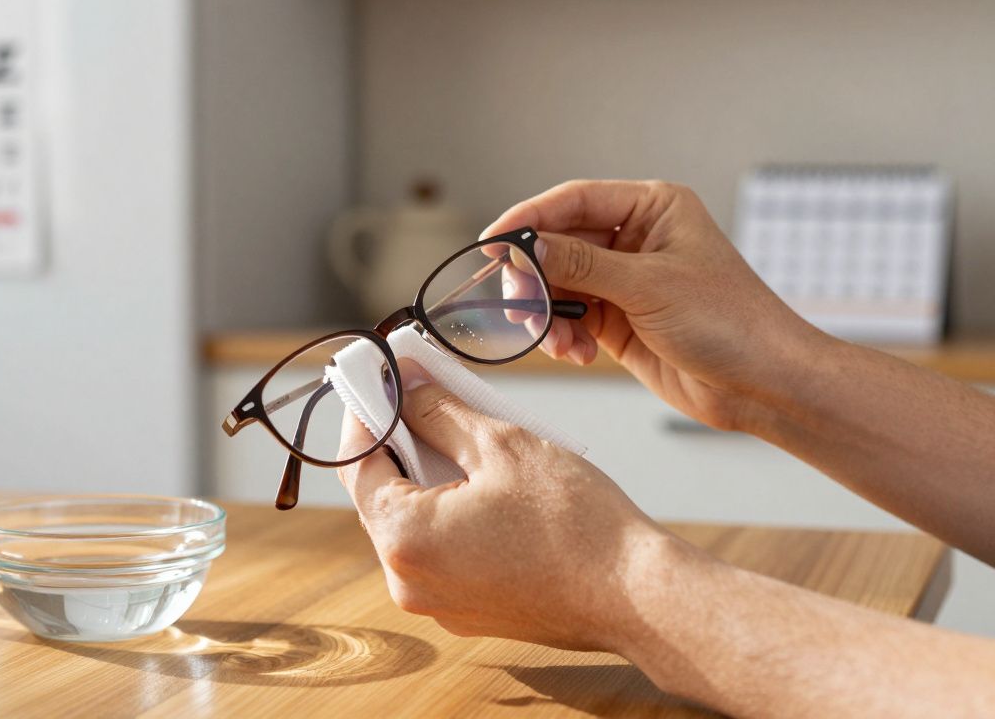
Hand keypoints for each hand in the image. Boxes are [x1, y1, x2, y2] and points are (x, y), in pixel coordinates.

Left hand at [336, 361, 692, 651]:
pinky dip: (449, 514)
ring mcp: (437, 604)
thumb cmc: (576, 523)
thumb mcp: (501, 443)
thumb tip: (405, 386)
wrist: (637, 597)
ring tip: (459, 434)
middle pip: (381, 497)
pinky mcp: (467, 612)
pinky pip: (440, 552)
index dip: (366, 415)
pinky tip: (482, 483)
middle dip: (398, 443)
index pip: (358, 465)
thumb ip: (439, 411)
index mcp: (405, 540)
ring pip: (412, 525)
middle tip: (420, 396)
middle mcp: (407, 582)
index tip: (377, 382)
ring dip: (426, 478)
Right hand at [485, 180, 823, 431]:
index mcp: (653, 208)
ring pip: (560, 284)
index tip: (494, 242)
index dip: (529, 219)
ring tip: (553, 338)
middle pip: (559, 243)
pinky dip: (563, 335)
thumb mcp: (649, 286)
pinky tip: (576, 353)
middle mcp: (635, 239)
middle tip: (520, 302)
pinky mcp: (618, 319)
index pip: (574, 200)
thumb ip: (583, 264)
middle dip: (536, 275)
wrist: (762, 384)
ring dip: (548, 312)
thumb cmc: (731, 322)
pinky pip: (571, 317)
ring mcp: (625, 281)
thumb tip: (529, 247)